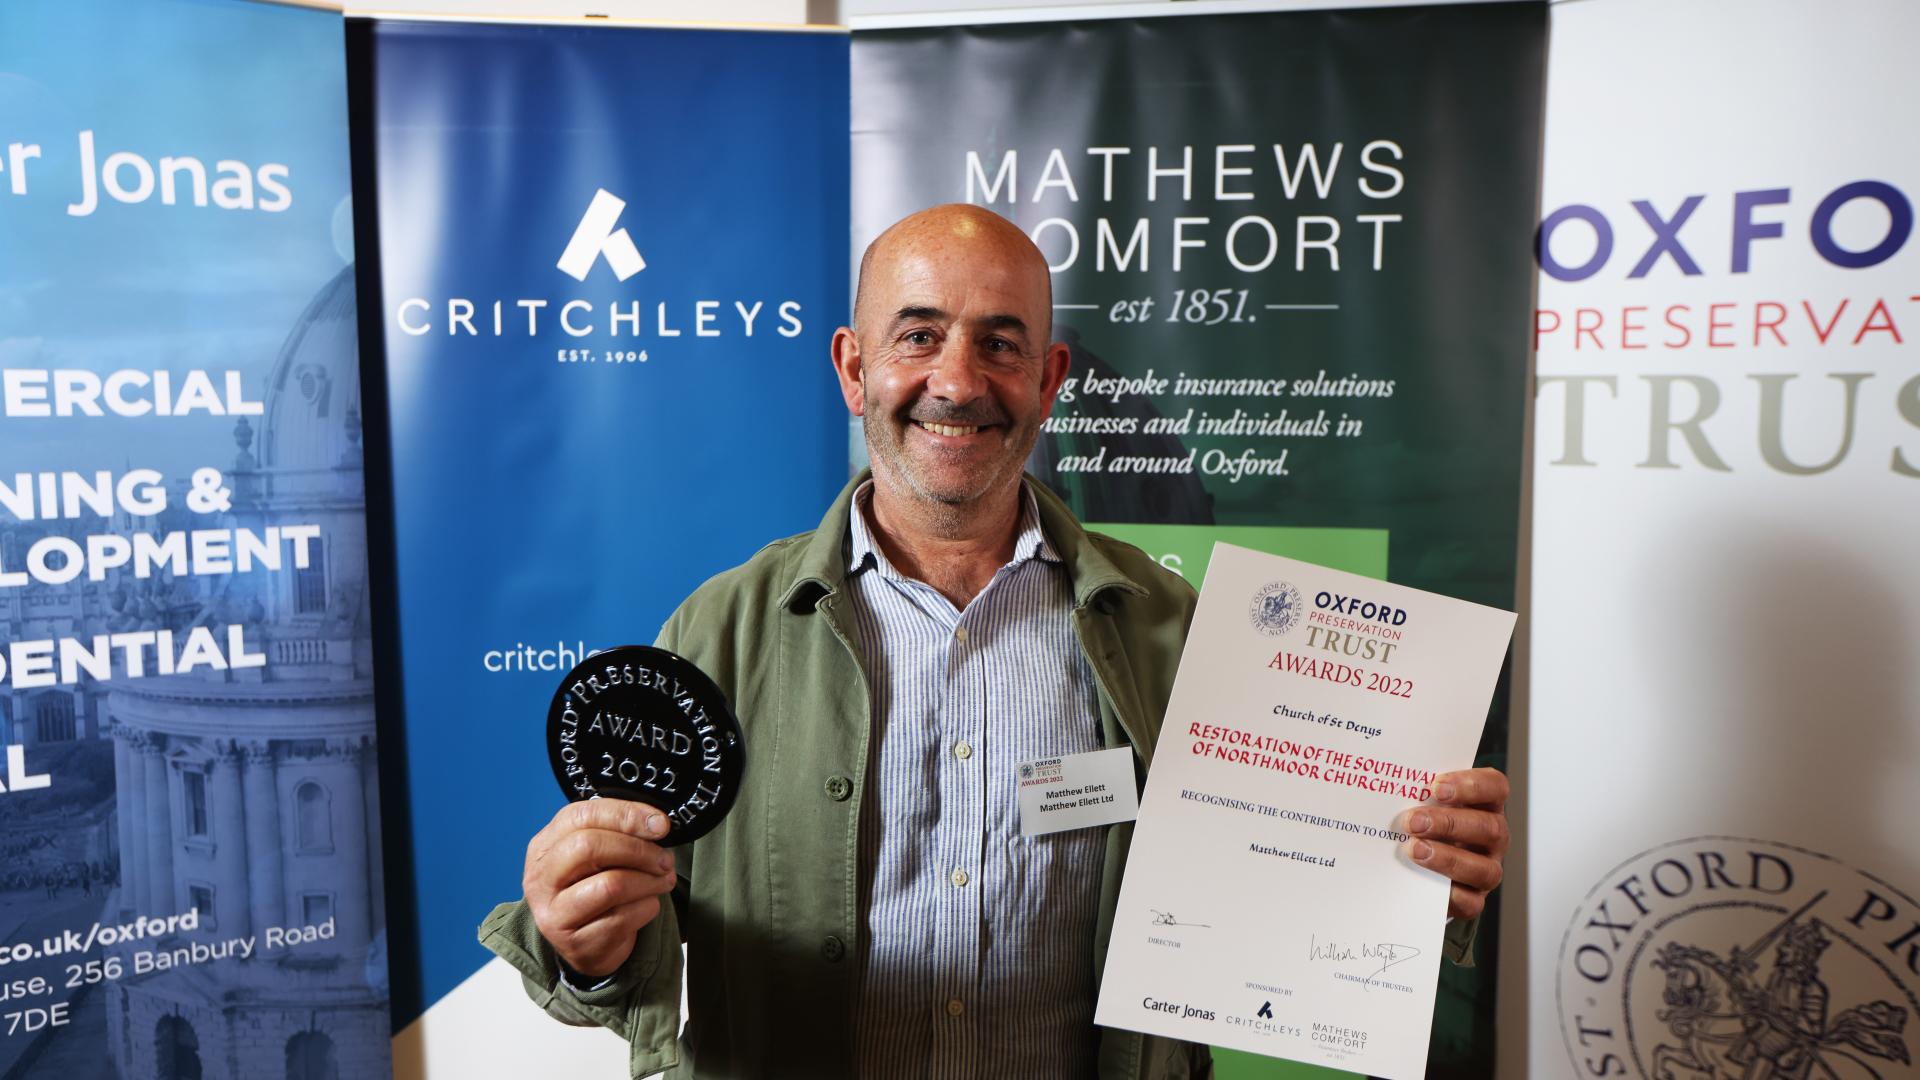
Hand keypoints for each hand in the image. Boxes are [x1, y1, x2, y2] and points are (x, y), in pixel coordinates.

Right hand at [524, 800, 676, 979]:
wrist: (586, 945)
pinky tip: (647, 905)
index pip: (581, 816)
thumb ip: (617, 832)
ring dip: (649, 881)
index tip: (660, 824)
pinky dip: (647, 908)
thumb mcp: (596, 856)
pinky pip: (623, 918)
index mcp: (543, 847)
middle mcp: (540, 880)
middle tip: (664, 859)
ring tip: (663, 881)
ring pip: (611, 885)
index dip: (626, 815)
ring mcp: (555, 915)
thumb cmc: (594, 889)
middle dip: (638, 850)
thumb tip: (657, 823)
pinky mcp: (576, 944)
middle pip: (589, 847)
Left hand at [1400, 767, 1507, 919]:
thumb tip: (1391, 784)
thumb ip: (1416, 792)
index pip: (1495, 787)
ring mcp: (1488, 868)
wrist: (1416, 866)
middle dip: (1449, 824)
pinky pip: (1471, 902)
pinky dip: (1448, 894)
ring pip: (1485, 869)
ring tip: (1414, 850)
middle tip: (1413, 822)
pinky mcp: (1474, 898)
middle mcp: (1493, 836)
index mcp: (1485, 804)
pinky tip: (1424, 881)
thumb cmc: (1422, 822)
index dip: (1471, 786)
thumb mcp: (1422, 803)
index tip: (1436, 787)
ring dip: (1448, 859)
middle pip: (1490, 828)